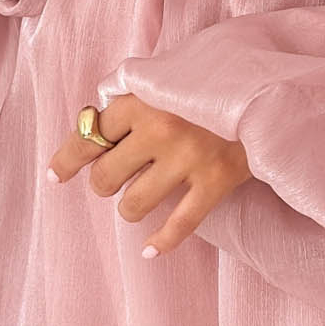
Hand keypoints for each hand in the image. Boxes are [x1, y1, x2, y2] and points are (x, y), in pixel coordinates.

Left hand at [44, 94, 251, 258]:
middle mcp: (160, 130)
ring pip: (133, 206)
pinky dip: (160, 242)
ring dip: (131, 207)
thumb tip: (94, 121)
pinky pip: (179, 225)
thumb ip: (133, 95)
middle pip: (105, 178)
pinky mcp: (215, 182)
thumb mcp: (167, 74)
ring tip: (141, 196)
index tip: (55, 176)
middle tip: (118, 177)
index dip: (67, 160)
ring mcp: (188, 159)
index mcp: (141, 100)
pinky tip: (148, 252)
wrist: (269, 86)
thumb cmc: (211, 79)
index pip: (89, 136)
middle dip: (105, 183)